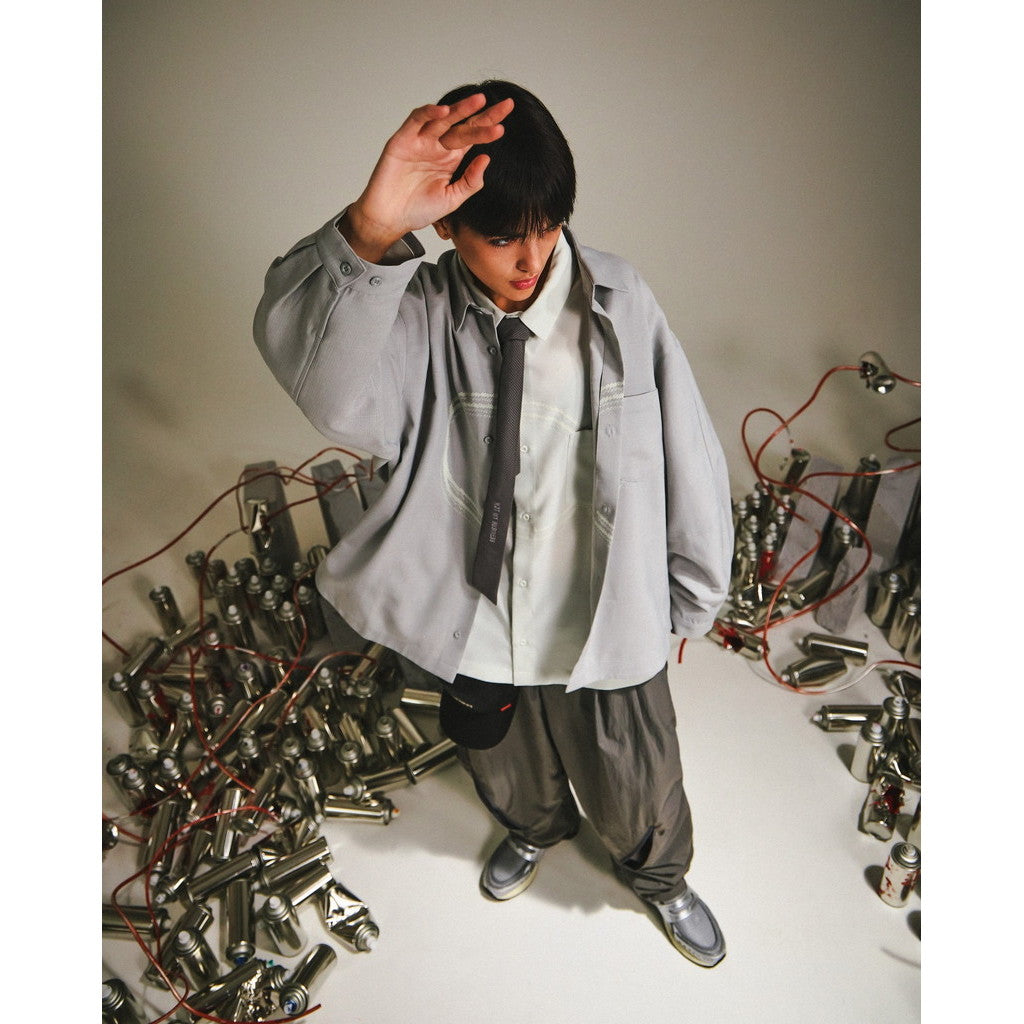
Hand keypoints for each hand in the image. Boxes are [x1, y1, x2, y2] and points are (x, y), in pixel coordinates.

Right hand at [344, 94, 512, 260]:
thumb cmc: (418, 210)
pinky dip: (429, 114)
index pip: (473, 137)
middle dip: (483, 115)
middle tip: (505, 106)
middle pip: (463, 125)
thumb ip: (470, 182)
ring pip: (443, 119)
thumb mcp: (452, 199)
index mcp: (451, 158)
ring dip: (460, 109)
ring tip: (479, 101)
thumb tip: (486, 158)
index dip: (489, 126)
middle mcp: (437, 146)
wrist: (390, 219)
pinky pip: (416, 121)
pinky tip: (444, 112)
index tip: (506, 120)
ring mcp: (420, 141)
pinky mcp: (402, 141)